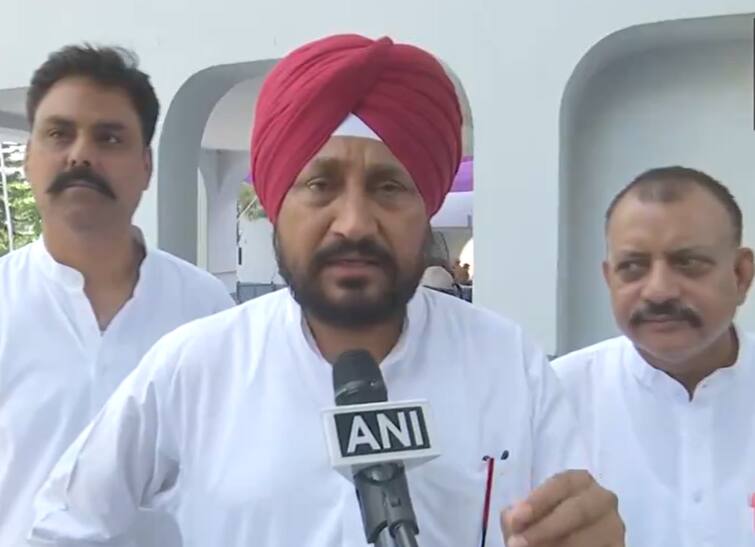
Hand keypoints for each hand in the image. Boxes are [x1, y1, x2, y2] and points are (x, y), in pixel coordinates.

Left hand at [500, 470, 624, 545]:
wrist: (563, 540)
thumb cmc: (544, 524)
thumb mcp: (528, 518)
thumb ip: (517, 516)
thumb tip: (514, 520)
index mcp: (579, 481)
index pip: (560, 484)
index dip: (537, 501)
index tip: (516, 520)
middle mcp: (602, 498)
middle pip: (576, 511)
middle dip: (545, 529)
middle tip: (518, 544)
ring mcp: (614, 526)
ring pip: (587, 538)